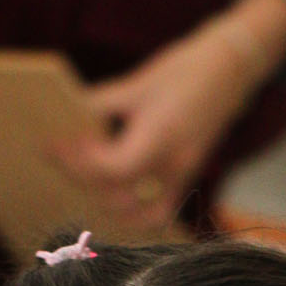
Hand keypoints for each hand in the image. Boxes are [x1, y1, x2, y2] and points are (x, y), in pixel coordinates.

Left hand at [53, 0, 285, 231]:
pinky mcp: (186, 179)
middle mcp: (173, 163)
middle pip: (117, 192)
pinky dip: (131, 216)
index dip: (79, 160)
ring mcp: (182, 175)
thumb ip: (101, 104)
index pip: (111, 167)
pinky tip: (109, 201)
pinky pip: (157, 214)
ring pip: (135, 212)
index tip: (54, 144)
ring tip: (82, 175)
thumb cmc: (184, 69)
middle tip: (59, 155)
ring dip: (103, 199)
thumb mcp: (138, 81)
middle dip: (82, 177)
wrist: (231, 71)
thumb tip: (66, 120)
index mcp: (160, 134)